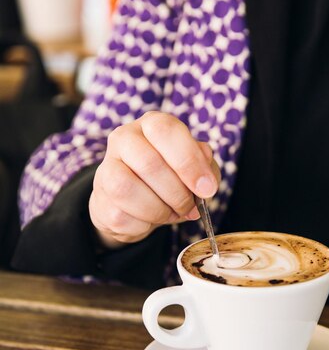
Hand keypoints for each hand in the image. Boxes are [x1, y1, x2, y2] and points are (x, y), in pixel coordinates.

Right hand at [89, 112, 219, 248]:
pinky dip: (144, 224)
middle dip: (177, 193)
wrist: (138, 204)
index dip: (189, 162)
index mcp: (151, 124)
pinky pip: (122, 216)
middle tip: (190, 207)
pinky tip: (150, 219)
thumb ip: (204, 164)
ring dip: (159, 210)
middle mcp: (124, 138)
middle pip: (149, 163)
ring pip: (127, 189)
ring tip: (171, 212)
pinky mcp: (100, 199)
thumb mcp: (195, 166)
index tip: (207, 189)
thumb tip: (204, 170)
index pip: (166, 131)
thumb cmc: (171, 178)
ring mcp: (107, 168)